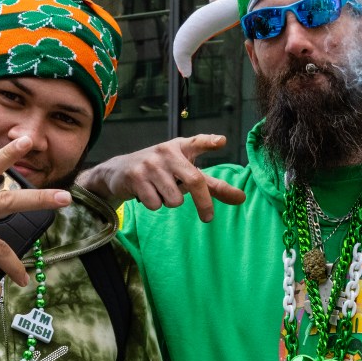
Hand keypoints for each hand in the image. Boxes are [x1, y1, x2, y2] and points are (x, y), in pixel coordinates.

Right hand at [77, 134, 244, 221]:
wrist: (119, 171)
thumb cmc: (162, 171)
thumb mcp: (185, 172)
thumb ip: (212, 185)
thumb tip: (242, 198)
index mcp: (181, 147)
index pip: (198, 142)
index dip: (210, 142)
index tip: (222, 142)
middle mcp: (167, 152)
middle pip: (195, 181)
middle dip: (204, 203)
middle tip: (209, 218)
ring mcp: (150, 164)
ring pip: (174, 199)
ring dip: (170, 202)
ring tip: (161, 191)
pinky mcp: (136, 177)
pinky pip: (156, 204)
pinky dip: (154, 204)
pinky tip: (147, 193)